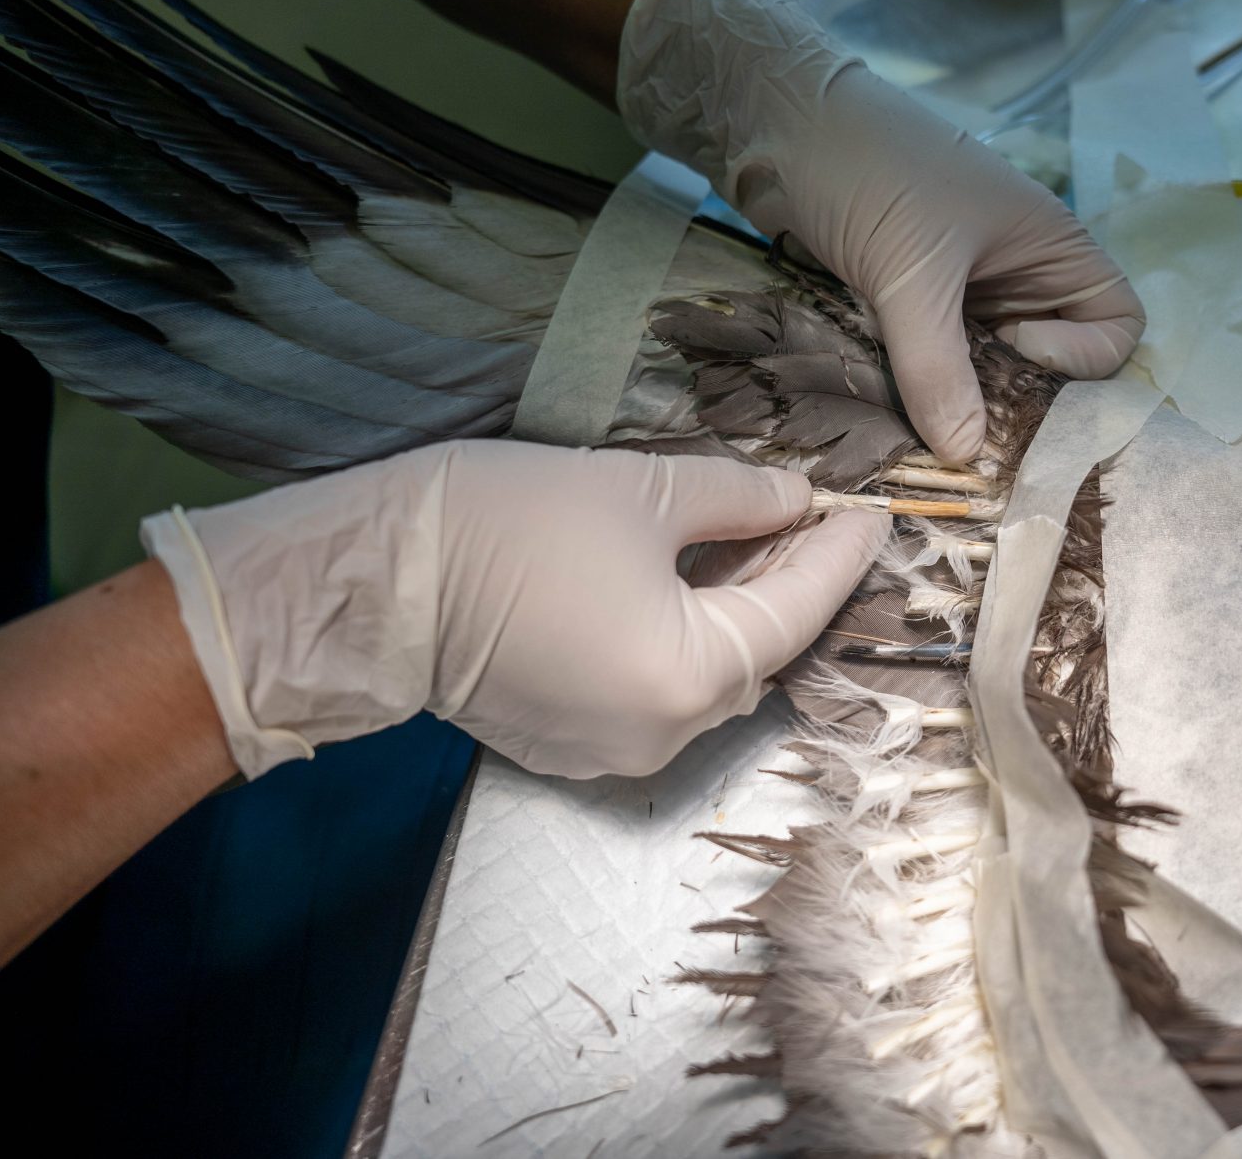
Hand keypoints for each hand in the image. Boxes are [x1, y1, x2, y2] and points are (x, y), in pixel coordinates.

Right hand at [142, 441, 886, 780]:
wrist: (368, 585)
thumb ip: (740, 499)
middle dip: (792, 583)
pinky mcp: (570, 746)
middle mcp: (665, 733)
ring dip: (736, 613)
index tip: (873, 511)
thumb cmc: (503, 525)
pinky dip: (682, 641)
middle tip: (817, 518)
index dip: (840, 553)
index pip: (798, 609)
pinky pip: (657, 692)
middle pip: (759, 652)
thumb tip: (797, 499)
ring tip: (757, 542)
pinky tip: (688, 585)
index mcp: (691, 675)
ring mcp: (614, 751)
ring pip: (708, 676)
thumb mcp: (639, 490)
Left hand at [618, 0, 1144, 462]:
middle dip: (1020, 400)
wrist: (774, 118)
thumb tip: (966, 457)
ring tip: (920, 422)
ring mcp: (965, 291)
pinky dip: (920, 389)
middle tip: (962, 421)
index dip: (1083, 359)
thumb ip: (939, 369)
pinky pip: (937, 364)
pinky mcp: (913, 305)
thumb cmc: (866, 170)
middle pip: (1055, 364)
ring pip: (990, 371)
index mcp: (1051, 246)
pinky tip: (887, 407)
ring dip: (962, 401)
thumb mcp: (909, 272)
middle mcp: (1020, 274)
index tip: (1014, 352)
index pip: (1118, 328)